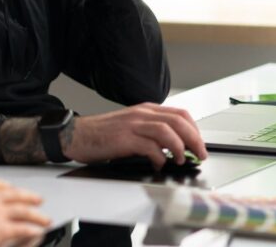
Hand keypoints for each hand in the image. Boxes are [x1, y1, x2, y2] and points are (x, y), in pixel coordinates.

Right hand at [0, 178, 49, 246]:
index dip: (3, 185)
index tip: (8, 186)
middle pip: (12, 194)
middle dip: (27, 196)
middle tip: (37, 198)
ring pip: (23, 210)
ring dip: (36, 214)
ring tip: (45, 218)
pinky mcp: (2, 227)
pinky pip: (23, 228)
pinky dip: (32, 230)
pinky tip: (38, 232)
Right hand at [64, 103, 207, 167]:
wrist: (76, 134)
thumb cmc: (102, 133)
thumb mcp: (131, 125)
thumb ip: (151, 131)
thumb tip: (173, 145)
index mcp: (145, 110)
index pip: (180, 114)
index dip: (195, 130)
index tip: (199, 144)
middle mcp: (141, 114)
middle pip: (178, 122)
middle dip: (195, 140)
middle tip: (200, 154)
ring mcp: (133, 125)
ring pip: (168, 131)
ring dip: (180, 148)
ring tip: (180, 160)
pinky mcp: (124, 139)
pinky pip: (150, 147)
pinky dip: (159, 158)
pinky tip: (157, 164)